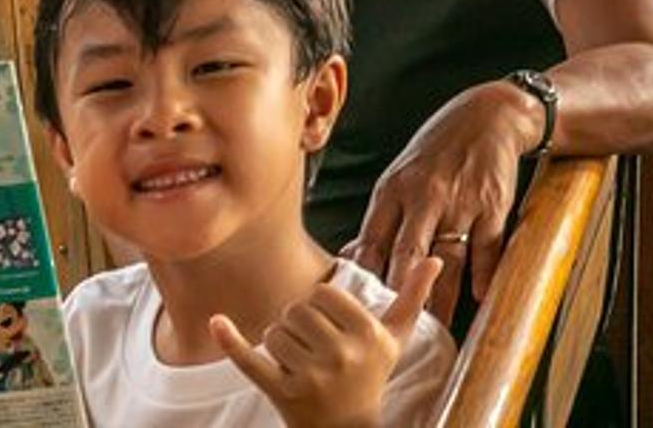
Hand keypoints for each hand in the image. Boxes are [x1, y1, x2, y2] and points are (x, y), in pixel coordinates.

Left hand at [213, 258, 439, 427]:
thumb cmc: (371, 376)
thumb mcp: (395, 339)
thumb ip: (414, 297)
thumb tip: (436, 260)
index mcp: (369, 335)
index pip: (323, 294)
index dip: (319, 307)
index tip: (328, 326)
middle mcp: (342, 356)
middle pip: (296, 311)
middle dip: (296, 325)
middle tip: (311, 348)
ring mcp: (312, 377)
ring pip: (274, 333)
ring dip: (278, 343)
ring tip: (297, 362)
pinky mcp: (282, 394)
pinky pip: (250, 360)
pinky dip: (231, 341)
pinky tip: (217, 321)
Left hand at [345, 82, 538, 322]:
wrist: (489, 116)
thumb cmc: (438, 149)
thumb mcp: (400, 174)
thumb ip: (382, 217)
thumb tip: (354, 257)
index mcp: (395, 190)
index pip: (373, 243)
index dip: (363, 280)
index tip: (356, 312)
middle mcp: (425, 196)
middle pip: (407, 255)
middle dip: (398, 295)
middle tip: (390, 330)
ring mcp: (461, 201)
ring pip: (447, 259)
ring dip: (441, 298)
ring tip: (435, 328)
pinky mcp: (494, 205)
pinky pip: (488, 247)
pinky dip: (484, 274)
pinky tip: (479, 297)